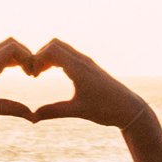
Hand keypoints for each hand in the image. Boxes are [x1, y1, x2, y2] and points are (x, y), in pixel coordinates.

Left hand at [0, 39, 36, 128]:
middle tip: (33, 73)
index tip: (33, 75)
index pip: (13, 48)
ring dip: (19, 57)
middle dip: (26, 54)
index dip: (28, 57)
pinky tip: (18, 73)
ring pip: (5, 49)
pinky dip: (12, 61)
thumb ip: (11, 109)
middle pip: (11, 43)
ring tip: (28, 74)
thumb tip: (33, 116)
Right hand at [30, 39, 149, 127]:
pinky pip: (69, 55)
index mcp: (78, 68)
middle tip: (33, 73)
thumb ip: (54, 112)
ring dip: (48, 57)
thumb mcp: (78, 111)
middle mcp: (82, 61)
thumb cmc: (106, 109)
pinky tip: (53, 73)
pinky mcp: (89, 67)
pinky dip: (57, 60)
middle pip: (55, 44)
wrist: (129, 108)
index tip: (32, 76)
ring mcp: (86, 63)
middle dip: (40, 55)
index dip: (37, 59)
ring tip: (39, 74)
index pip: (52, 50)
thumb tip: (32, 117)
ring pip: (62, 49)